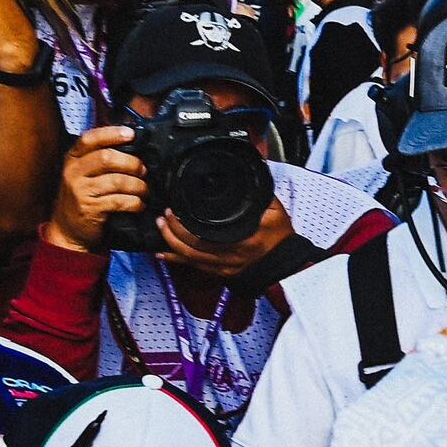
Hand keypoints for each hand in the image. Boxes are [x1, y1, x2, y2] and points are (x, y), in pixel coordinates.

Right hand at [46, 126, 146, 252]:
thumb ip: (101, 158)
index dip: (112, 134)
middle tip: (143, 170)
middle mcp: (73, 172)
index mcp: (73, 159)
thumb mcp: (85, 174)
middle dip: (132, 163)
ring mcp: (80, 191)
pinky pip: (119, 201)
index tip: (132, 134)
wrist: (68, 230)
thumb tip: (133, 144)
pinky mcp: (89, 209)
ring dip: (138, 186)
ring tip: (144, 190)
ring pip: (117, 181)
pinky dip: (135, 202)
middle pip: (107, 158)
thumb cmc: (84, 197)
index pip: (90, 139)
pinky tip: (139, 204)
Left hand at [155, 196, 290, 278]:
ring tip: (161, 228)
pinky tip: (163, 253)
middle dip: (171, 232)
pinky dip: (176, 260)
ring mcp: (223, 267)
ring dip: (170, 244)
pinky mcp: (221, 273)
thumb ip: (260, 194)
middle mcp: (228, 257)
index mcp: (240, 240)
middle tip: (163, 216)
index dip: (183, 225)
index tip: (174, 210)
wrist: (286, 263)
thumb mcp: (274, 211)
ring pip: (189, 258)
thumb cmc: (281, 238)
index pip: (203, 235)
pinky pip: (194, 267)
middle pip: (190, 248)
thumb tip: (251, 173)